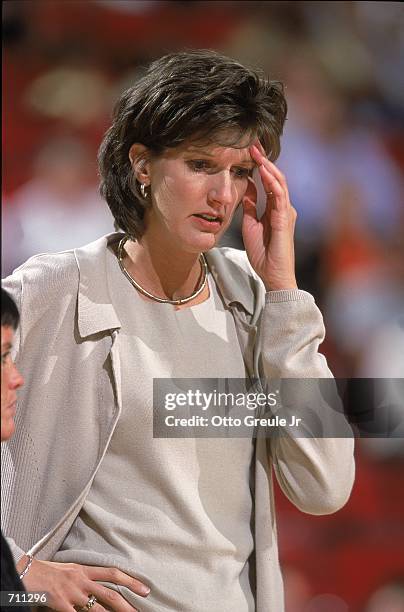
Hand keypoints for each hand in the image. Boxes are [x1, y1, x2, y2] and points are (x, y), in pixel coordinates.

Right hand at [18, 557, 149, 611]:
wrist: (28, 572)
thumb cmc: (48, 571)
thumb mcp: (70, 568)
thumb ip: (84, 576)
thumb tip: (98, 584)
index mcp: (85, 569)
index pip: (113, 573)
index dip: (131, 581)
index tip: (145, 589)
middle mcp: (82, 581)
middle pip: (110, 594)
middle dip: (127, 605)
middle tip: (141, 611)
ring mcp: (72, 594)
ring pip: (98, 609)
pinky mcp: (62, 605)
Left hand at [242, 142, 297, 290]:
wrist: (273, 274)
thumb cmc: (264, 253)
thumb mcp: (250, 224)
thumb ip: (250, 206)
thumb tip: (245, 187)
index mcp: (275, 209)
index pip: (269, 181)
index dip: (260, 166)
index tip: (249, 151)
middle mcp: (284, 207)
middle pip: (276, 177)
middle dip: (264, 160)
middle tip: (253, 144)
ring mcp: (286, 213)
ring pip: (280, 183)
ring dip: (268, 167)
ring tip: (258, 153)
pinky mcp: (285, 220)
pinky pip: (280, 197)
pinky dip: (273, 183)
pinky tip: (264, 172)